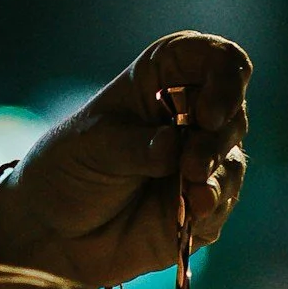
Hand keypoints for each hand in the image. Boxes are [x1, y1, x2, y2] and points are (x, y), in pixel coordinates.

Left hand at [0, 32, 251, 288]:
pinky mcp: (201, 206)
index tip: (208, 112)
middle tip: (192, 163)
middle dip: (218, 136)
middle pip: (232, 111)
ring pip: (233, 157)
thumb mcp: (94, 146)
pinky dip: (214, 204)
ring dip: (217, 171)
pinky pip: (223, 201)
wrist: (54, 229)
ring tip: (192, 189)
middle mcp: (189, 117)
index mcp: (164, 81)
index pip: (216, 59)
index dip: (225, 78)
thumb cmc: (69, 169)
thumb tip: (176, 147)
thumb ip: (136, 147)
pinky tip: (196, 209)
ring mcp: (199, 162)